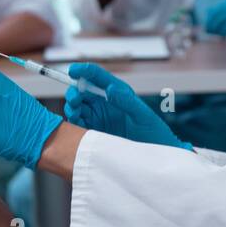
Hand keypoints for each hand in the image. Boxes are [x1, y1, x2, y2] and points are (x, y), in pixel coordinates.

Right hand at [63, 63, 190, 149]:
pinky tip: (76, 123)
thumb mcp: (143, 115)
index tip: (73, 70)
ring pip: (77, 107)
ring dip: (72, 107)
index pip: (97, 76)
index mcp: (117, 92)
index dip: (83, 70)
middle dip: (74, 91)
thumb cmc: (153, 132)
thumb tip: (110, 90)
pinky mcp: (93, 132)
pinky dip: (73, 122)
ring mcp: (98, 117)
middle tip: (75, 99)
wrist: (154, 156)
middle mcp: (105, 103)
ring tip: (75, 112)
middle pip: (82, 91)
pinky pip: (78, 124)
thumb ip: (126, 101)